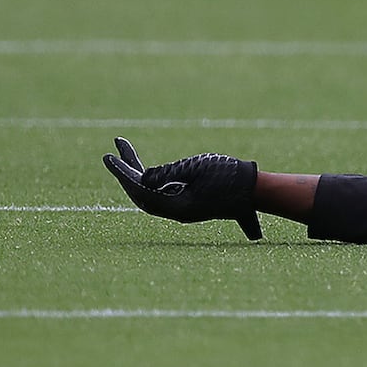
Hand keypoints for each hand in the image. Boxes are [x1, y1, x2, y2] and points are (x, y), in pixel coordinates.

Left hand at [105, 137, 263, 240]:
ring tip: (124, 154)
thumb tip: (142, 177)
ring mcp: (184, 208)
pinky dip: (150, 179)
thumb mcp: (197, 169)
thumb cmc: (231, 176)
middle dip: (125, 174)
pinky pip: (162, 192)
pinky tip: (145, 168)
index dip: (122, 174)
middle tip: (111, 155)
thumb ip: (166, 173)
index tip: (109, 158)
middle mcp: (178, 212)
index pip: (141, 192)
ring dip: (136, 175)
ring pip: (151, 194)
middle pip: (142, 195)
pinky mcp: (191, 202)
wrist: (258, 190)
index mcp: (178, 207)